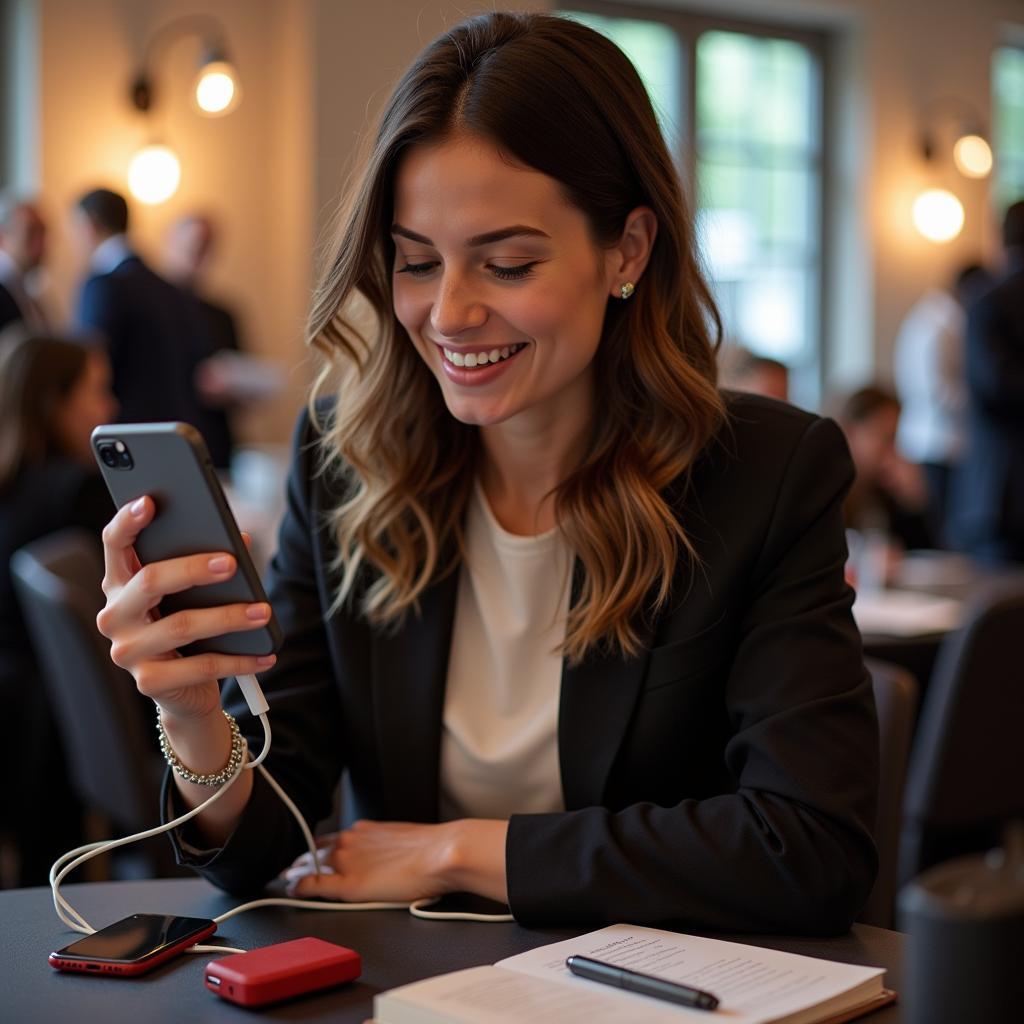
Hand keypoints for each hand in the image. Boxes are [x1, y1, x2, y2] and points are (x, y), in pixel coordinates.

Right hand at [95, 495, 276, 719]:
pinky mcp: (148, 682)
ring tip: (262, 612)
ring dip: (228, 617)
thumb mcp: (196, 593)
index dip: (128, 521)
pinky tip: (265, 654)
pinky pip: (200, 666)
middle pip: (150, 581)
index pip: (114, 544)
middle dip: (194, 568)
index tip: (150, 501)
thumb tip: (241, 539)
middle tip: (232, 563)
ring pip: (181, 626)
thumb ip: (212, 562)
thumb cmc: (187, 626)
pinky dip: (238, 660)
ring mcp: (127, 651)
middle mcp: (115, 615)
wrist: (184, 688)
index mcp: (121, 583)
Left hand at [285, 819, 508, 904]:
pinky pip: (315, 884)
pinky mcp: (350, 883)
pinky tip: (291, 890)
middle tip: (286, 870)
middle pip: (313, 851)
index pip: (329, 840)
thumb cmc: (432, 849)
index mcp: (363, 830)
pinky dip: (300, 887)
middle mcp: (350, 840)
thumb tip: (384, 857)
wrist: (442, 852)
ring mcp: (347, 860)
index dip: (312, 850)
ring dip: (294, 871)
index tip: (304, 856)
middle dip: (298, 861)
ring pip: (309, 865)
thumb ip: (383, 846)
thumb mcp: (401, 840)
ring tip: (284, 880)